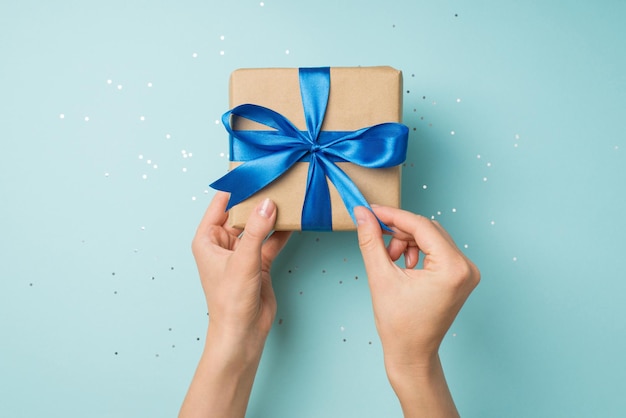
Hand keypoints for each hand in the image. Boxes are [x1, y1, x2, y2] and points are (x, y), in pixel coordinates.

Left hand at [192, 191, 289, 340]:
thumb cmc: (230, 301)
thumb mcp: (243, 261)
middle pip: (242, 212)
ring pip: (258, 226)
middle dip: (258, 199)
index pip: (221, 204)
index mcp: (207, 239)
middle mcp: (223, 243)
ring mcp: (242, 252)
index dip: (237, 187)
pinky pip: (270, 240)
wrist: (242, 333)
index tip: (255, 170)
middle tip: (276, 180)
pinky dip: (281, 231)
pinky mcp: (259, 262)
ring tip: (288, 195)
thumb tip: (268, 203)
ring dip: (271, 215)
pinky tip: (294, 219)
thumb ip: (257, 230)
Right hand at [355, 205, 479, 417]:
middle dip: (399, 232)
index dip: (393, 216)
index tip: (371, 210)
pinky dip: (416, 251)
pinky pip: (436, 250)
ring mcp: (466, 272)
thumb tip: (362, 215)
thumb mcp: (380, 277)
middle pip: (428, 230)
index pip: (421, 226)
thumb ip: (371, 241)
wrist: (412, 354)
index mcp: (452, 268)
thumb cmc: (399, 325)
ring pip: (431, 238)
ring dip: (406, 242)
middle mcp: (466, 268)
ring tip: (390, 261)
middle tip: (376, 238)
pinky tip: (402, 266)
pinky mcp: (460, 276)